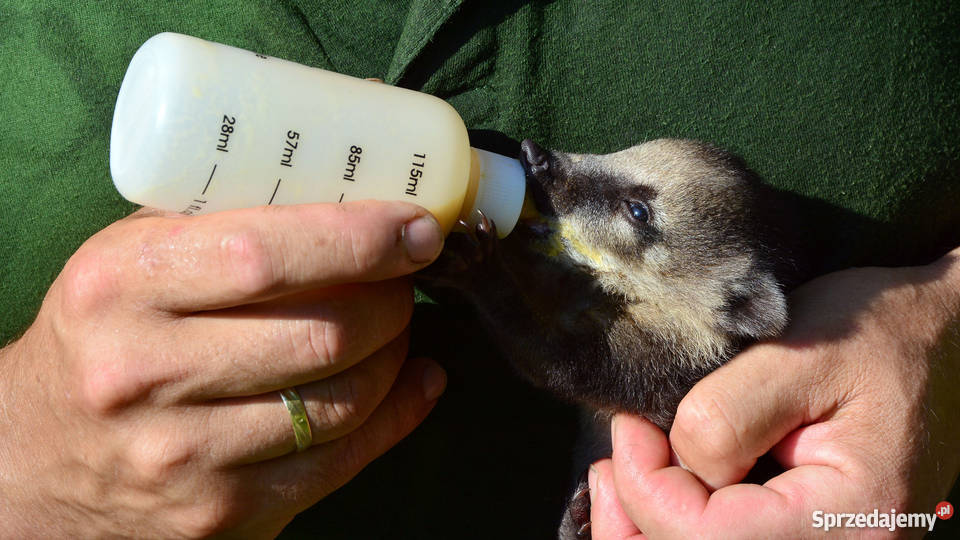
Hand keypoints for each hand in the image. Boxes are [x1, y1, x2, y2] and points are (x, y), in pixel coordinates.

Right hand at [0, 201, 446, 537]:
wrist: (34, 457)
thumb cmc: (102, 336)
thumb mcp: (129, 258)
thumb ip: (221, 223)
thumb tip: (349, 194)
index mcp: (121, 285)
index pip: (267, 257)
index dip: (362, 241)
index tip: (416, 228)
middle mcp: (146, 375)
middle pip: (322, 336)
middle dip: (392, 301)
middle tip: (405, 279)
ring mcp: (184, 455)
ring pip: (343, 402)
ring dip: (395, 355)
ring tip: (396, 328)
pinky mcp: (218, 513)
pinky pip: (340, 463)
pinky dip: (398, 415)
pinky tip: (415, 383)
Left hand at [589, 247, 959, 537]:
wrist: (940, 339)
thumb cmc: (879, 333)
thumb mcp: (801, 350)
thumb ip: (730, 412)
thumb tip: (675, 458)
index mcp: (850, 516)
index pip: (710, 539)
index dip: (647, 487)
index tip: (630, 426)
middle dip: (635, 517)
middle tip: (610, 458)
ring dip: (648, 527)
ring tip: (620, 472)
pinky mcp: (806, 534)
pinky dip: (675, 524)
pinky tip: (654, 487)